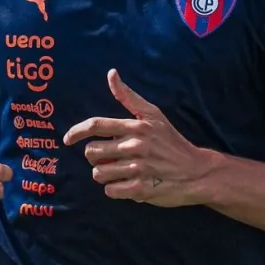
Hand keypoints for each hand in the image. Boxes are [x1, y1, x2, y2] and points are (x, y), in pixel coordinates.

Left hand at [63, 69, 217, 207]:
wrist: (197, 171)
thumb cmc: (171, 141)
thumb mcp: (152, 114)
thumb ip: (128, 96)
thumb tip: (111, 73)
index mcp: (135, 127)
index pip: (96, 126)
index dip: (76, 132)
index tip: (67, 139)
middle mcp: (135, 146)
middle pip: (92, 152)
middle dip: (95, 156)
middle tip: (110, 157)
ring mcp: (138, 168)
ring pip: (98, 173)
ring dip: (104, 173)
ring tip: (120, 170)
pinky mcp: (141, 190)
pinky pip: (110, 191)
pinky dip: (114, 189)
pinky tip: (127, 183)